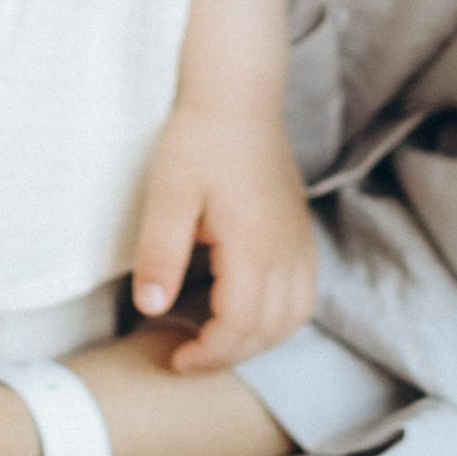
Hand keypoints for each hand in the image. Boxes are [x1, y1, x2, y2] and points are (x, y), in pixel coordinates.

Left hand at [130, 103, 319, 371]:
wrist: (238, 97)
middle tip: (189, 356)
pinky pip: (304, 292)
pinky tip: (249, 311)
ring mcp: (298, 241)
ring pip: (294, 316)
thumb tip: (152, 309)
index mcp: (253, 247)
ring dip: (258, 340)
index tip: (175, 358)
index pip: (240, 326)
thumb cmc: (200, 141)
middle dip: (229, 354)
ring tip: (218, 340)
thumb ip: (159, 256)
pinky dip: (279, 317)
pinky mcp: (299, 231)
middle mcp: (285, 251)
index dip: (208, 354)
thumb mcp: (167, 197)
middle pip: (269, 330)